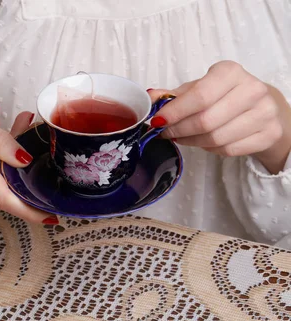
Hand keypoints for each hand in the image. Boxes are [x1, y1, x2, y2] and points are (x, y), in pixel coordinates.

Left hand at [148, 61, 290, 173]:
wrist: (265, 106)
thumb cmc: (226, 96)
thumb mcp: (201, 88)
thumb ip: (174, 95)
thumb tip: (149, 97)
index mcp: (231, 73)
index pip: (199, 96)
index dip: (175, 112)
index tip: (158, 121)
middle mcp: (252, 90)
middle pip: (206, 121)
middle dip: (180, 131)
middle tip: (166, 134)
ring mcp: (263, 113)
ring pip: (216, 139)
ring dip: (192, 142)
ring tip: (183, 138)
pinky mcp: (268, 134)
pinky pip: (228, 150)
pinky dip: (210, 150)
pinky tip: (204, 142)